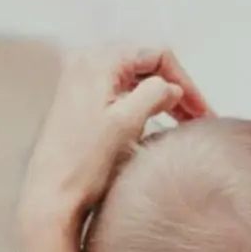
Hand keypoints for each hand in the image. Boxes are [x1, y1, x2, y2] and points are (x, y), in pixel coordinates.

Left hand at [17, 48, 210, 240]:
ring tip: (183, 121)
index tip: (200, 109)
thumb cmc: (83, 162)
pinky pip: (119, 93)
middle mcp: (84, 64)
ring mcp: (78, 83)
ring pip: (133, 80)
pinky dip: (141, 104)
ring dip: (160, 97)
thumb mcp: (127, 121)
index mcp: (96, 61)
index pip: (156, 55)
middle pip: (144, 65)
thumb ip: (156, 93)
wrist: (50, 196)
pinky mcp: (77, 103)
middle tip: (198, 116)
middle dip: (174, 88)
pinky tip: (155, 122)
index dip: (184, 81)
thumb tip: (173, 88)